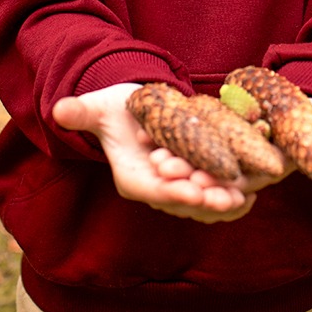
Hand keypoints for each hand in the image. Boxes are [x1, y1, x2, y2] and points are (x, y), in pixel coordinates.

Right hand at [52, 84, 253, 222]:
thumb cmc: (114, 110)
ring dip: (223, 203)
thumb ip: (81, 112)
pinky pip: (214, 198)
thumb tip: (60, 110)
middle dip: (207, 201)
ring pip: (202, 204)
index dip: (174, 191)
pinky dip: (231, 198)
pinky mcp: (194, 183)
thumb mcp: (98, 107)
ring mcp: (176, 190)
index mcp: (132, 177)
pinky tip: (252, 193)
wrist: (131, 112)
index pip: (153, 190)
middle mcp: (155, 190)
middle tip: (230, 198)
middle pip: (183, 202)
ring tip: (245, 198)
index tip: (195, 191)